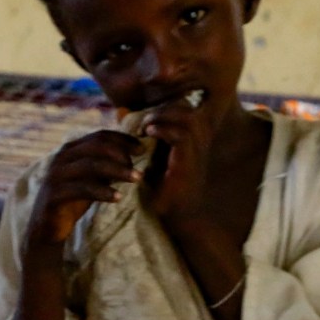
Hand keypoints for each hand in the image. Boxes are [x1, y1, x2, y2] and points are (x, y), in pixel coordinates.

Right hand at [29, 130, 143, 245]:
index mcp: (71, 149)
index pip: (100, 136)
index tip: (142, 149)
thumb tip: (133, 153)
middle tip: (140, 166)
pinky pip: (83, 189)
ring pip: (92, 165)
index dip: (123, 140)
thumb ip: (106, 165)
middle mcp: (61, 158)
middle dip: (122, 154)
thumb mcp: (92, 179)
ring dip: (118, 171)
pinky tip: (118, 198)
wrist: (47, 228)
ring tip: (137, 179)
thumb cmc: (73, 200)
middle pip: (97, 146)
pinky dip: (103, 192)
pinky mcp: (54, 195)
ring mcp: (56, 176)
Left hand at [136, 97, 219, 226]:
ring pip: (187, 117)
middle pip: (188, 106)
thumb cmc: (160, 187)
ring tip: (145, 126)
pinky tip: (148, 134)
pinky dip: (164, 130)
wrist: (175, 217)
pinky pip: (181, 136)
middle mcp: (199, 141)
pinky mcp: (189, 163)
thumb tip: (120, 111)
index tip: (144, 113)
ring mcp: (197, 151)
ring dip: (163, 117)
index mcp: (192, 137)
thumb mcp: (148, 153)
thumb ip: (140, 133)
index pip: (185, 105)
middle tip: (143, 119)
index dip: (165, 103)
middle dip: (164, 107)